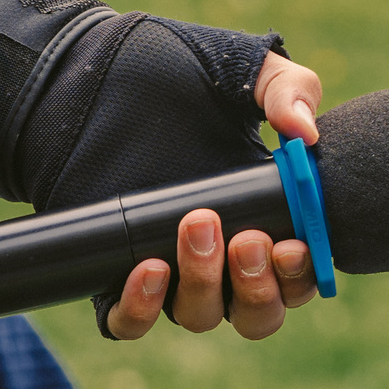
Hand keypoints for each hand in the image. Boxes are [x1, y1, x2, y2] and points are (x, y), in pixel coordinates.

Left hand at [106, 52, 325, 339]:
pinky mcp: (112, 275)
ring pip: (200, 316)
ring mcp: (169, 270)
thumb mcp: (238, 66)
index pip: (297, 276)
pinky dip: (142, 309)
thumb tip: (308, 135)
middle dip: (258, 285)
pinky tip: (149, 271)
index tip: (294, 244)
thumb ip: (288, 89)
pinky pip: (130, 322)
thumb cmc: (169, 68)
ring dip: (206, 285)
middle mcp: (221, 257)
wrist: (80, 71)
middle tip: (246, 239)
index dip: (301, 274)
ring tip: (196, 226)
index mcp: (264, 217)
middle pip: (257, 312)